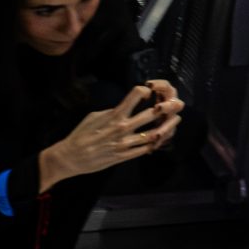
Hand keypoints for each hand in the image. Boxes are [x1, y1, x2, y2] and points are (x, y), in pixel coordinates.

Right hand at [49, 83, 183, 180]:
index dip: (146, 91)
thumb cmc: (81, 134)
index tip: (151, 91)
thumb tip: (126, 106)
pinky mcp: (124, 156)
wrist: (70, 157)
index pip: (136, 95)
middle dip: (167, 107)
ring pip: (154, 134)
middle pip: (152, 113)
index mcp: (115, 115)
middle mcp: (122, 127)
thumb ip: (113, 111)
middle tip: (177, 104)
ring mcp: (124, 143)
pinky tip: (162, 138)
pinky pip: (146, 149)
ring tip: (176, 121)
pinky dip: (156, 143)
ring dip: (167, 127)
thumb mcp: (95, 116)